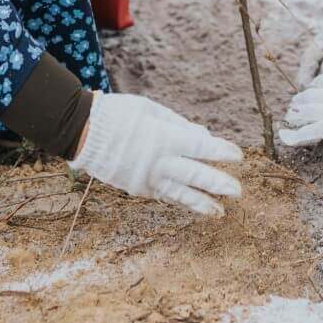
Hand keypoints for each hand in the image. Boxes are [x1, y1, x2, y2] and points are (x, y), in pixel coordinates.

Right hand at [69, 92, 241, 214]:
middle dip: (219, 183)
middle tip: (238, 191)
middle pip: (196, 175)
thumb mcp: (152, 110)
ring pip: (181, 194)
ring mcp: (148, 178)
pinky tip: (194, 205)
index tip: (238, 156)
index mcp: (165, 138)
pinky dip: (180, 200)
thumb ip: (180, 124)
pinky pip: (164, 195)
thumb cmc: (120, 114)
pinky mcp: (138, 189)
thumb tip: (204, 133)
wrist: (84, 132)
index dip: (221, 152)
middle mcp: (159, 162)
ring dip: (202, 203)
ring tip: (220, 212)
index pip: (201, 147)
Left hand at [279, 72, 322, 147]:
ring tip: (288, 122)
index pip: (322, 81)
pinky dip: (293, 136)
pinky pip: (307, 131)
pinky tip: (285, 138)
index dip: (313, 88)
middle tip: (294, 110)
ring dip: (294, 117)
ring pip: (303, 111)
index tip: (310, 93)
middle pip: (308, 95)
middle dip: (299, 102)